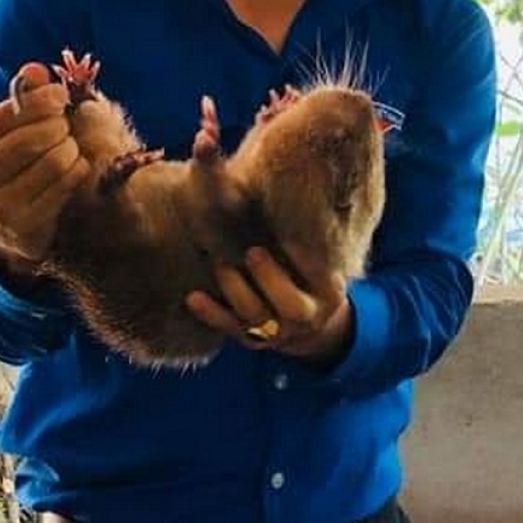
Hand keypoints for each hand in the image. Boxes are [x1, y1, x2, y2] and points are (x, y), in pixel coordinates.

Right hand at [0, 63, 89, 270]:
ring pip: (50, 161)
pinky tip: (77, 166)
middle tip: (66, 124)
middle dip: (55, 125)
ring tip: (70, 146)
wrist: (13, 233)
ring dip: (69, 147)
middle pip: (27, 140)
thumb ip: (18, 102)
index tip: (59, 94)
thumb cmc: (9, 174)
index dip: (35, 101)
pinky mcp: (26, 227)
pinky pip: (64, 185)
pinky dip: (76, 169)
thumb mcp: (5, 138)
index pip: (0, 119)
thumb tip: (34, 69)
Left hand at [185, 244, 353, 366]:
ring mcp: (278, 331)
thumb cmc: (305, 270)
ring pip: (256, 316)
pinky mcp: (250, 337)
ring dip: (235, 289)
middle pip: (292, 307)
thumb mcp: (316, 254)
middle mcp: (307, 316)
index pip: (322, 276)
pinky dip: (211, 313)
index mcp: (329, 292)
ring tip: (219, 262)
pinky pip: (229, 328)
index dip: (307, 260)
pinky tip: (193, 297)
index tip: (290, 237)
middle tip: (253, 252)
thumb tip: (282, 185)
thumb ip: (302, 230)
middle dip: (271, 279)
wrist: (303, 321)